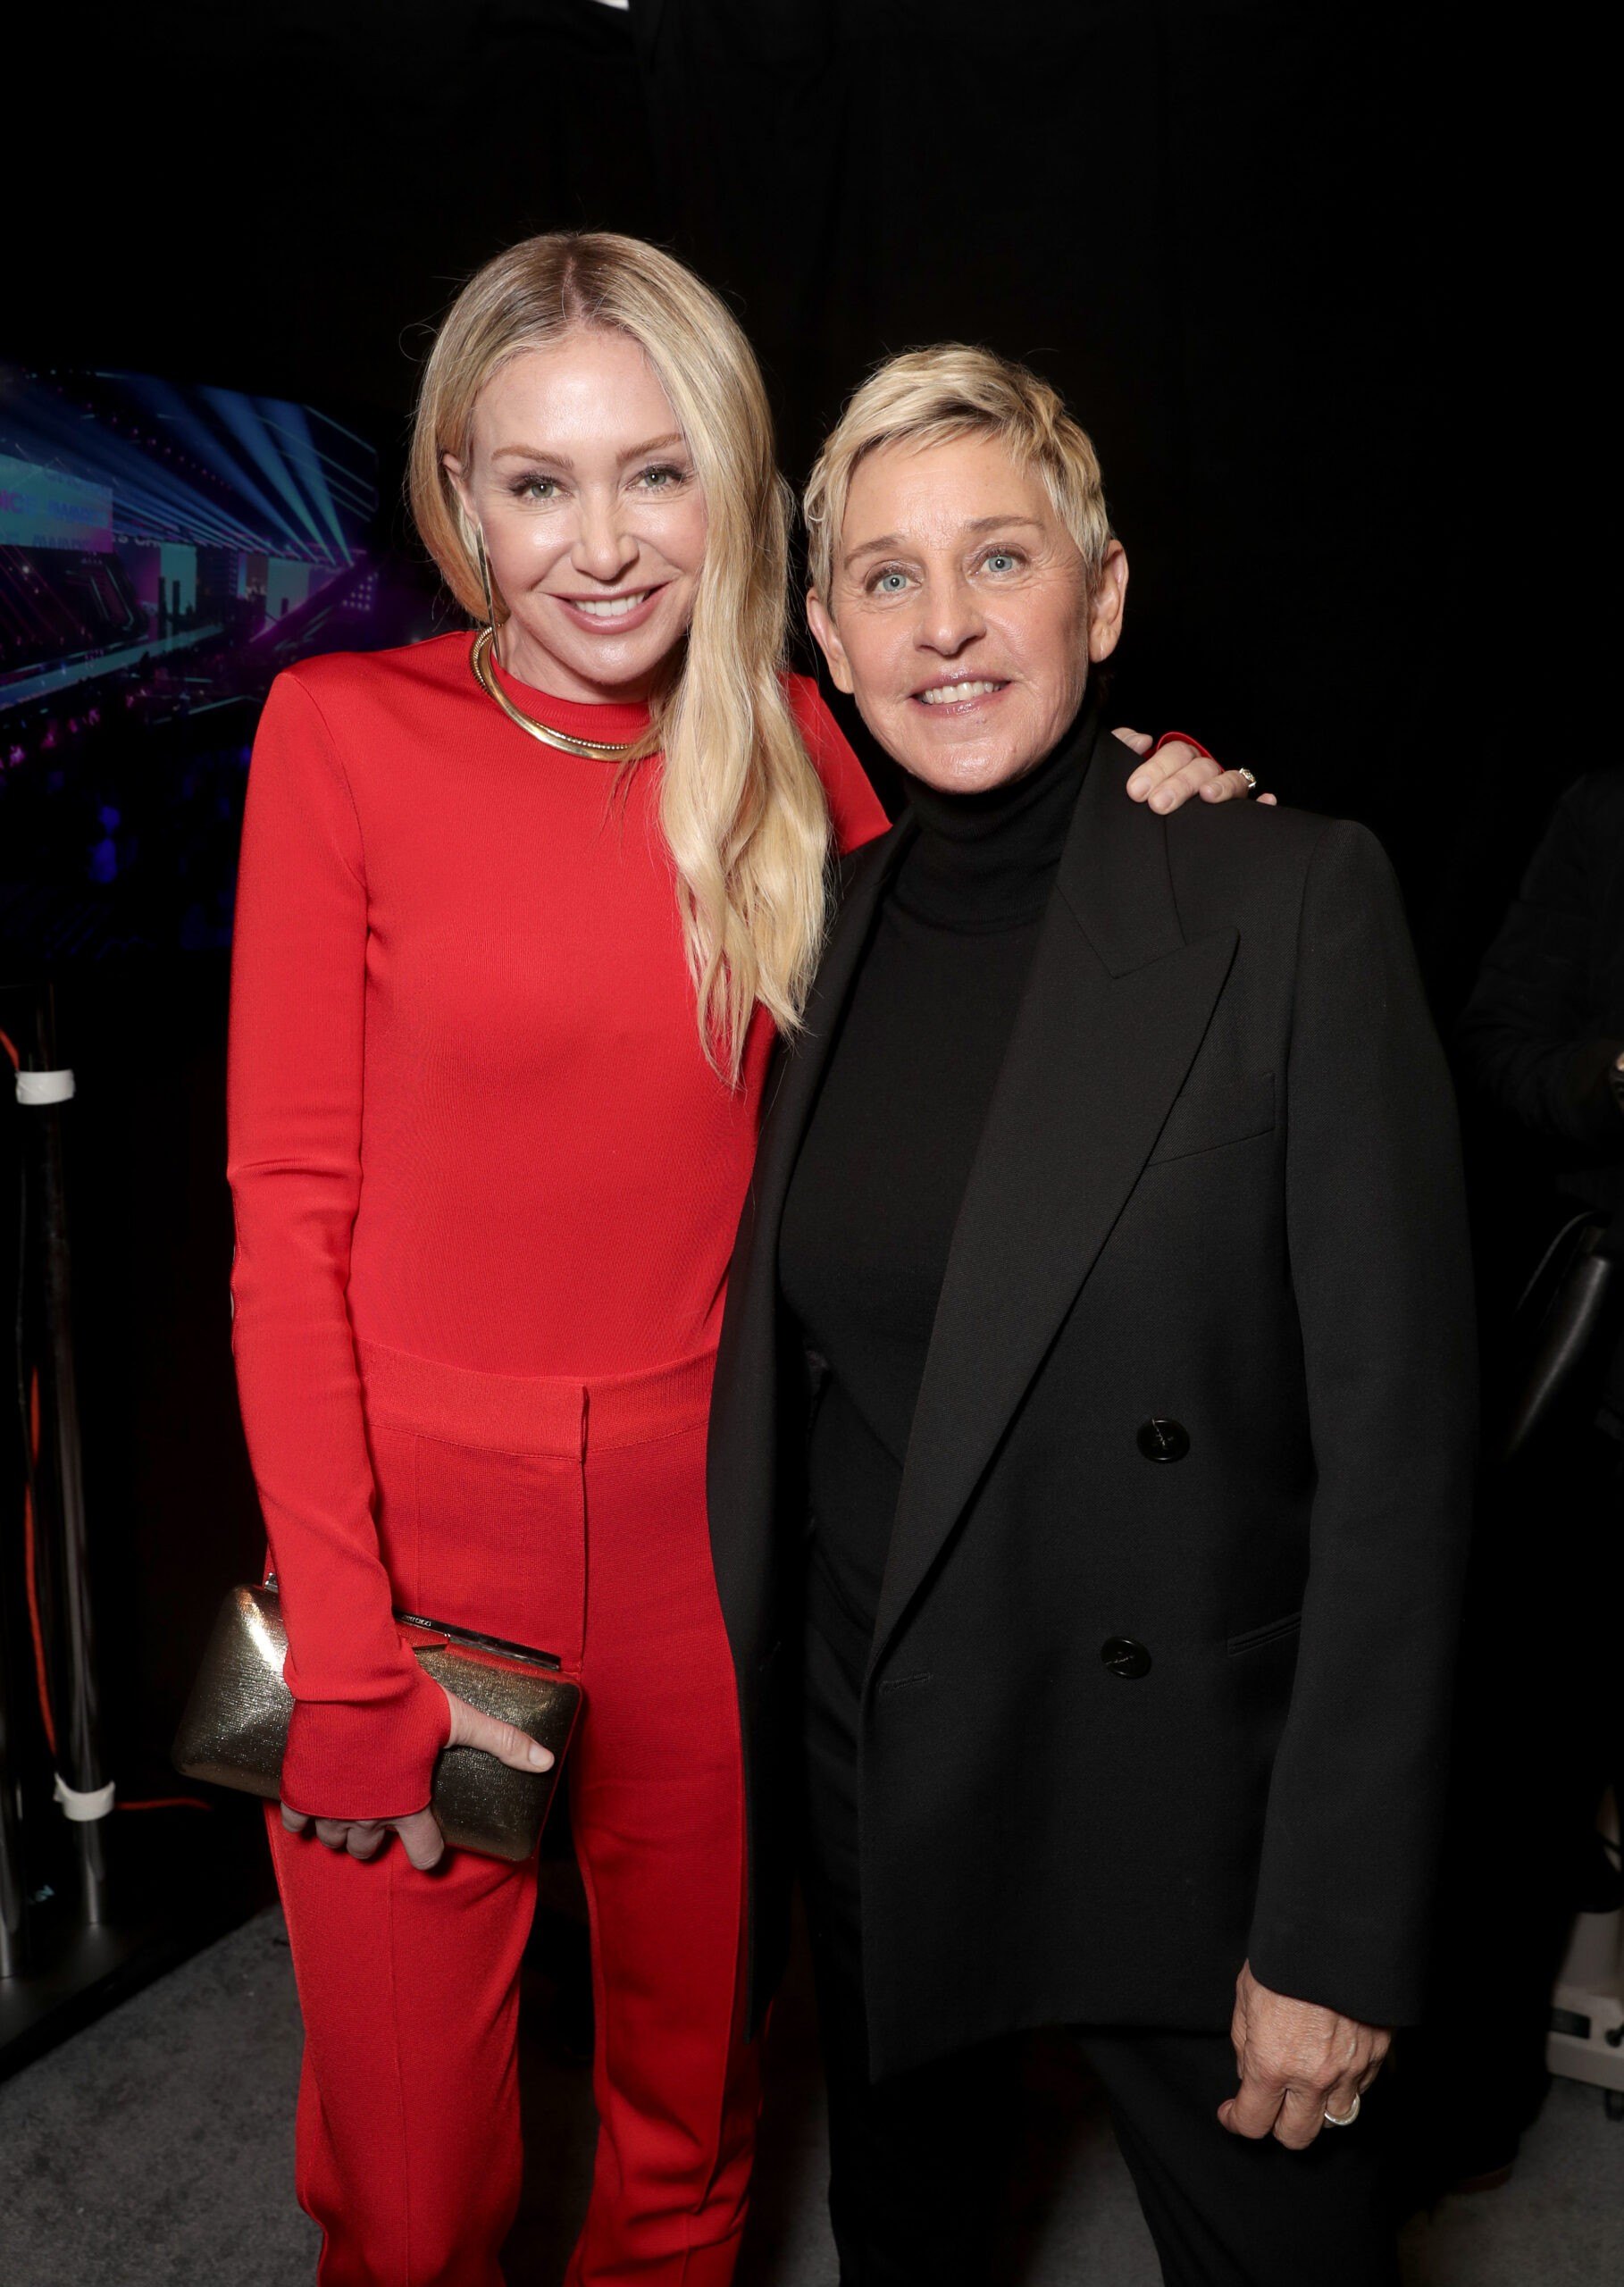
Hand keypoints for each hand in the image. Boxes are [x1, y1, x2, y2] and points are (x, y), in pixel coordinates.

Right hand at [278, 1686, 553, 1870]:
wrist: (349, 1675)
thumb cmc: (406, 1698)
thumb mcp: (461, 1719)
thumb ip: (503, 1742)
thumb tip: (547, 1761)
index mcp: (408, 1807)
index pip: (424, 1854)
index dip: (430, 1848)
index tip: (429, 1839)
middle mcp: (368, 1817)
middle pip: (371, 1849)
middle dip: (380, 1835)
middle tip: (387, 1809)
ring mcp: (331, 1807)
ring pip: (335, 1839)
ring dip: (345, 1828)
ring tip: (354, 1806)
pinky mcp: (301, 1790)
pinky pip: (298, 1824)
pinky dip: (306, 1818)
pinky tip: (316, 1803)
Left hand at [1117, 728, 1276, 811]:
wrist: (1142, 832)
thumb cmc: (1139, 794)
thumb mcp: (1124, 771)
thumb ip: (1123, 747)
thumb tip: (1140, 740)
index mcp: (1178, 762)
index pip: (1175, 754)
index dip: (1156, 768)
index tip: (1136, 790)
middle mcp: (1203, 774)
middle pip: (1201, 767)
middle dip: (1180, 784)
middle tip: (1158, 804)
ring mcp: (1224, 792)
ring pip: (1231, 781)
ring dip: (1222, 786)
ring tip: (1207, 796)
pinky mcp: (1238, 815)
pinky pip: (1256, 807)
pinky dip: (1264, 804)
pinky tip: (1267, 802)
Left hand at [1217, 1961, 1390, 2148]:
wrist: (1336, 1933)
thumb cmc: (1285, 1958)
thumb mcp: (1246, 1995)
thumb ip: (1245, 2041)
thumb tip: (1248, 2072)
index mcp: (1272, 2063)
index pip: (1253, 2121)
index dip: (1237, 2121)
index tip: (1232, 2114)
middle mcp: (1312, 2077)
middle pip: (1296, 2136)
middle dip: (1278, 2126)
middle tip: (1269, 2105)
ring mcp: (1349, 2070)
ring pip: (1333, 2119)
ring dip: (1316, 2109)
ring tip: (1304, 2086)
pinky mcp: (1376, 2057)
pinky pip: (1360, 2090)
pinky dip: (1345, 2086)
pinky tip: (1332, 2064)